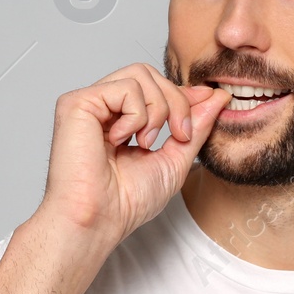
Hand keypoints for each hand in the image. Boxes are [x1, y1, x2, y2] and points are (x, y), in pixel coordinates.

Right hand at [37, 63, 230, 245]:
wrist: (100, 219)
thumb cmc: (126, 201)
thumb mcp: (175, 160)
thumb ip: (195, 128)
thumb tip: (217, 97)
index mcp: (120, 119)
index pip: (156, 86)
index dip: (185, 93)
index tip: (212, 102)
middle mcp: (103, 107)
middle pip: (150, 74)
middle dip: (177, 102)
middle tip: (180, 136)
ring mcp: (88, 102)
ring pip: (140, 74)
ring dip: (158, 110)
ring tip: (146, 143)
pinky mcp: (76, 102)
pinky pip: (125, 87)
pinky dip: (136, 116)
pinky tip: (121, 141)